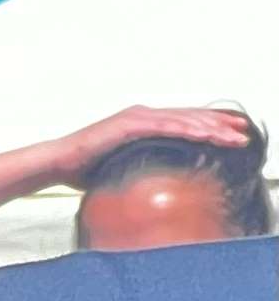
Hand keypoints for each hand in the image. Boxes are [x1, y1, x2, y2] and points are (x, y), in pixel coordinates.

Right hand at [54, 104, 258, 180]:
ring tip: (232, 136)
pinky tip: (206, 134)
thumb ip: (140, 166)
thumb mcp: (120, 167)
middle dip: (220, 124)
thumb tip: (154, 185)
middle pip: (191, 117)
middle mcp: (144, 115)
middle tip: (243, 133)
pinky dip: (188, 129)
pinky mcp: (130, 124)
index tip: (233, 132)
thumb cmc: (83, 168)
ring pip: (184, 120)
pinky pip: (166, 125)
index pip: (185, 122)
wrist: (57, 163)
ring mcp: (138, 117)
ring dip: (211, 128)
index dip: (211, 125)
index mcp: (144, 124)